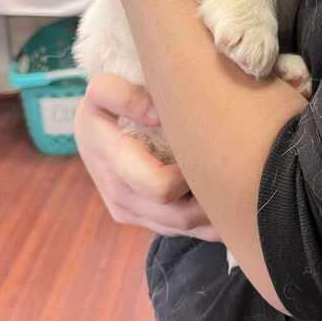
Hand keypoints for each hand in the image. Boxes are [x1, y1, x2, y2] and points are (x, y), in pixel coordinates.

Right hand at [74, 73, 221, 240]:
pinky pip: (178, 231)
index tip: (207, 151)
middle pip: (179, 215)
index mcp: (114, 164)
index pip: (161, 187)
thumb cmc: (103, 107)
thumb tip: (156, 115)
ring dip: (209, 212)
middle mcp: (121, 197)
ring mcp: (130, 213)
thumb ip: (123, 96)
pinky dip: (202, 221)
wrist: (88, 131)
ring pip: (182, 228)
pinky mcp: (139, 219)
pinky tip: (218, 197)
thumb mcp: (101, 89)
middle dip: (209, 198)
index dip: (191, 175)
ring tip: (229, 181)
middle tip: (233, 169)